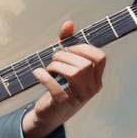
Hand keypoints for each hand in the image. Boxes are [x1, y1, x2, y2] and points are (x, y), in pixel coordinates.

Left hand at [22, 20, 105, 137]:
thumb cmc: (59, 85)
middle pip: (83, 64)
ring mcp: (79, 97)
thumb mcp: (64, 63)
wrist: (49, 113)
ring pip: (74, 74)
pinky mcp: (63, 103)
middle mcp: (92, 88)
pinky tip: (37, 73)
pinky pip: (55, 87)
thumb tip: (68, 24)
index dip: (83, 48)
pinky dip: (43, 76)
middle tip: (53, 59)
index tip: (69, 49)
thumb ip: (66, 43)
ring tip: (49, 66)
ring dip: (56, 65)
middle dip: (64, 56)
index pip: (99, 58)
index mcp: (96, 78)